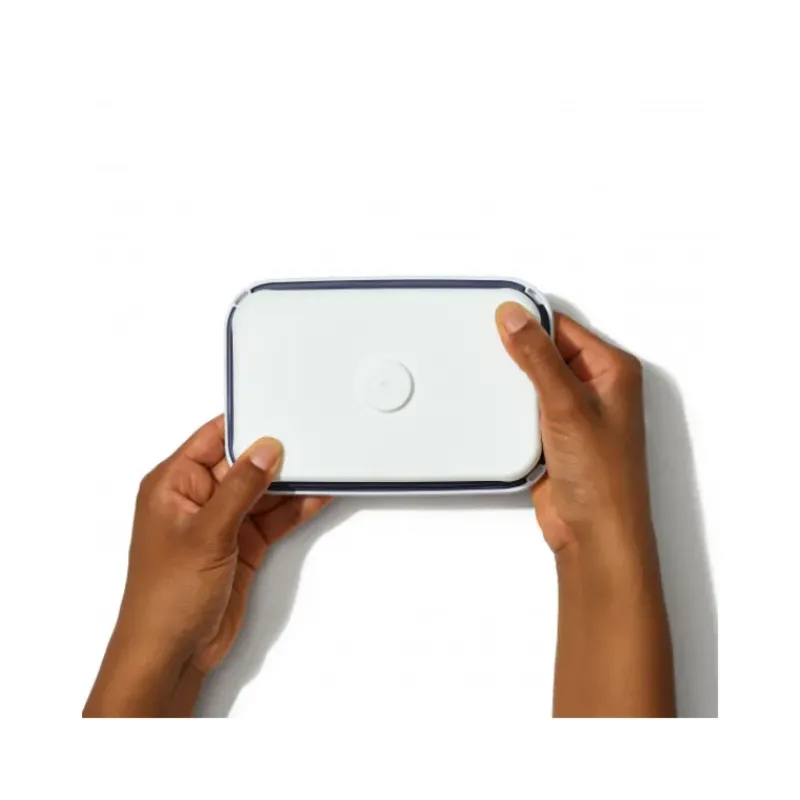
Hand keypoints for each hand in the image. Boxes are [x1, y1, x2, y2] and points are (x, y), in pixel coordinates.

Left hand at [84, 417, 328, 716]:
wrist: (172, 653)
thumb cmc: (166, 596)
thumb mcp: (206, 533)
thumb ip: (240, 488)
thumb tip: (266, 449)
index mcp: (173, 484)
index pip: (213, 438)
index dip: (246, 426)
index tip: (280, 413)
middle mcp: (198, 498)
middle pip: (245, 464)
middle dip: (277, 456)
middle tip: (312, 442)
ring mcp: (223, 523)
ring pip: (264, 492)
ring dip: (291, 484)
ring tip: (324, 467)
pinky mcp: (243, 545)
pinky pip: (274, 518)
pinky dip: (295, 509)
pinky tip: (317, 497)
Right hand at [495, 304, 673, 716]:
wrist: (594, 534)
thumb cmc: (603, 477)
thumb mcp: (566, 405)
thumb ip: (537, 358)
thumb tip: (515, 317)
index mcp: (611, 370)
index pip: (563, 328)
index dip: (529, 321)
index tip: (495, 315)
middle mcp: (595, 387)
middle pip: (545, 352)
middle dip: (515, 352)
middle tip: (482, 344)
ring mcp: (573, 412)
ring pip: (532, 381)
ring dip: (510, 383)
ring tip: (486, 377)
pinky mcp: (553, 435)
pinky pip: (524, 409)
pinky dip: (508, 408)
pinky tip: (493, 407)